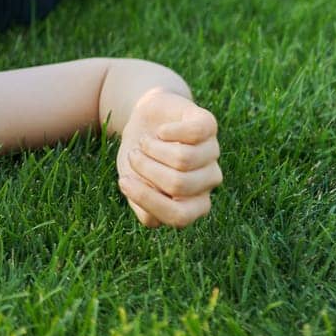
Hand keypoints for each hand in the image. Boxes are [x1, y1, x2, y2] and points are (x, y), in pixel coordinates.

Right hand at [115, 88, 221, 227]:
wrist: (146, 118)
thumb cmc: (140, 155)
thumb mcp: (132, 179)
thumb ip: (141, 202)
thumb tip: (151, 215)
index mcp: (193, 204)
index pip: (178, 216)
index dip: (148, 200)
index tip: (123, 180)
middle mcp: (208, 181)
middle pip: (179, 184)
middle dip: (146, 168)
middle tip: (133, 155)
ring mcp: (211, 153)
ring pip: (184, 159)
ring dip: (152, 148)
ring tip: (144, 142)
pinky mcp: (209, 126)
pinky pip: (195, 132)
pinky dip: (169, 131)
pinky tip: (161, 131)